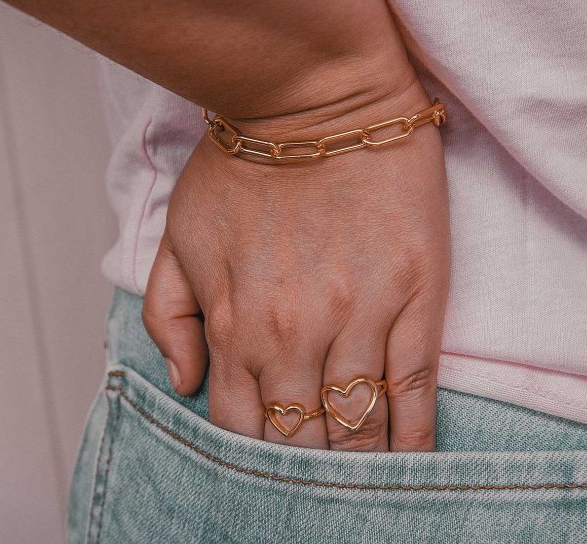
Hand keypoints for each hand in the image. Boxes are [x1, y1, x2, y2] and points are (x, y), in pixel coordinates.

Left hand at [141, 75, 450, 451]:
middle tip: (318, 487)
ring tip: (364, 484)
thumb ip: (170, 316)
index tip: (268, 472)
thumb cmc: (241, 165)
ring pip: (360, 424)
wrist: (314, 98)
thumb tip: (187, 382)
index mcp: (236, 325)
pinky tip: (411, 461)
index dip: (254, 457)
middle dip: (307, 468)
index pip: (241, 426)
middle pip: (302, 437)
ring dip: (359, 463)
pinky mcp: (415, 296)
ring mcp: (360, 318)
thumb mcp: (178, 237)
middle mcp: (295, 335)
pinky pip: (416, 387)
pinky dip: (413, 436)